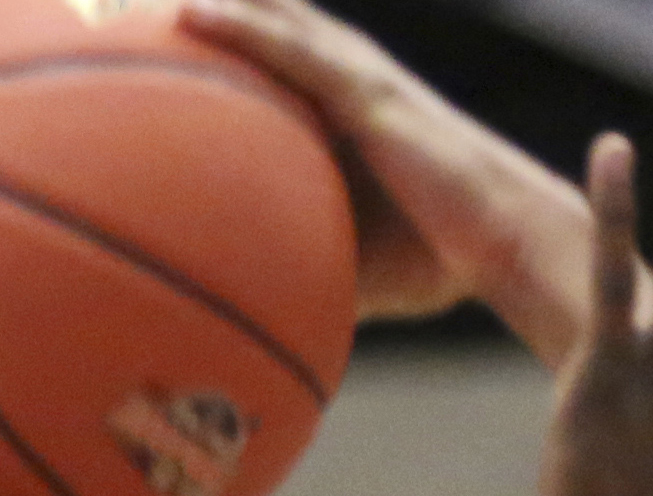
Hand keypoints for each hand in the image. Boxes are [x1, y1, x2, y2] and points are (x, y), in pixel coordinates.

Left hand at [180, 0, 584, 340]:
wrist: (508, 244)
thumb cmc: (437, 258)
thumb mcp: (350, 257)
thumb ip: (297, 259)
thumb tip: (238, 307)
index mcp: (343, 104)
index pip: (269, 51)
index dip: (216, 32)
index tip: (144, 25)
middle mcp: (347, 78)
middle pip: (263, 18)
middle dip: (204, 4)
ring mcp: (358, 79)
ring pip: (271, 17)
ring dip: (213, 1)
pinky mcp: (369, 94)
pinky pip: (294, 51)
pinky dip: (243, 29)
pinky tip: (188, 14)